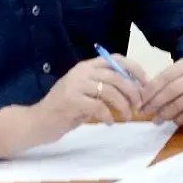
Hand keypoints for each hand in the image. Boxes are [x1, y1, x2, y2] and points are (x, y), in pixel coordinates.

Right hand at [0, 55, 147, 159]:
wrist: (36, 123)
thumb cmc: (64, 109)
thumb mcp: (86, 93)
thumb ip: (105, 87)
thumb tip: (135, 89)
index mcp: (86, 66)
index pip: (116, 59)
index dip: (135, 69)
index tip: (145, 84)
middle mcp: (81, 72)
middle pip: (117, 75)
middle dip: (133, 91)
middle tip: (138, 105)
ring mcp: (75, 85)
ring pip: (111, 90)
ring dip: (123, 105)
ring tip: (127, 116)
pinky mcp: (71, 101)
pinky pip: (99, 106)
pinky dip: (108, 115)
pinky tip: (109, 123)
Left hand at [139, 57, 182, 125]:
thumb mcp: (177, 70)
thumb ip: (162, 80)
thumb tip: (142, 97)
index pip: (165, 77)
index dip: (151, 90)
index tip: (141, 101)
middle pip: (172, 91)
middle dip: (155, 103)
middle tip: (145, 112)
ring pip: (180, 104)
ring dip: (165, 114)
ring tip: (156, 120)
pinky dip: (178, 119)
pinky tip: (172, 120)